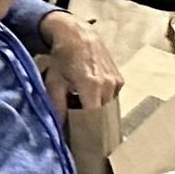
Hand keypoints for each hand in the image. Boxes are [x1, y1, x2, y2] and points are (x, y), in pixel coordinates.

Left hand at [41, 11, 122, 125]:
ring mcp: (117, 82)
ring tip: (83, 109)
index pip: (94, 120)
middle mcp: (108, 85)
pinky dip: (103, 102)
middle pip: (103, 116)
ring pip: (109, 109)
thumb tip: (58, 129)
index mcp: (91, 86)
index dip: (87, 131)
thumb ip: (57, 106)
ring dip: (98, 112)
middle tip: (80, 128)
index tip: (79, 138)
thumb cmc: (63, 58)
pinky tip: (91, 97)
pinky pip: (113, 99)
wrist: (78, 35)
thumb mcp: (54, 82)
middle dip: (93, 124)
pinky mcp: (120, 80)